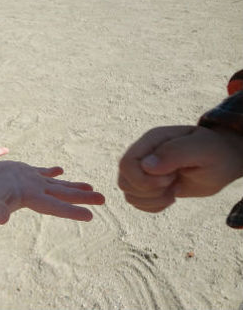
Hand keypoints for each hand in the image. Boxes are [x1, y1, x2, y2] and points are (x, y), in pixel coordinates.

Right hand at [0, 161, 104, 223]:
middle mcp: (34, 192)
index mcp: (29, 199)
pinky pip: (41, 172)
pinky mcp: (22, 173)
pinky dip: (52, 172)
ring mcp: (29, 182)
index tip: (91, 215)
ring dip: (73, 186)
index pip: (55, 206)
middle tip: (104, 199)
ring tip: (91, 187)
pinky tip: (60, 170)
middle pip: (63, 195)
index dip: (73, 211)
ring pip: (57, 184)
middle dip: (83, 197)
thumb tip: (2, 219)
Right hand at [118, 125, 242, 212]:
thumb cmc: (215, 153)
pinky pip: (137, 202)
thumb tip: (147, 166)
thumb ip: (175, 153)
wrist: (223, 163)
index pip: (126, 164)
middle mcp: (143, 155)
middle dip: (150, 191)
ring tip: (173, 190)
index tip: (170, 179)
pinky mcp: (148, 186)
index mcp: (151, 141)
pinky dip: (153, 206)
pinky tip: (171, 196)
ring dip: (152, 200)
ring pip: (128, 194)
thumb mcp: (202, 149)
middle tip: (173, 184)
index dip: (143, 179)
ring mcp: (143, 171)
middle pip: (124, 181)